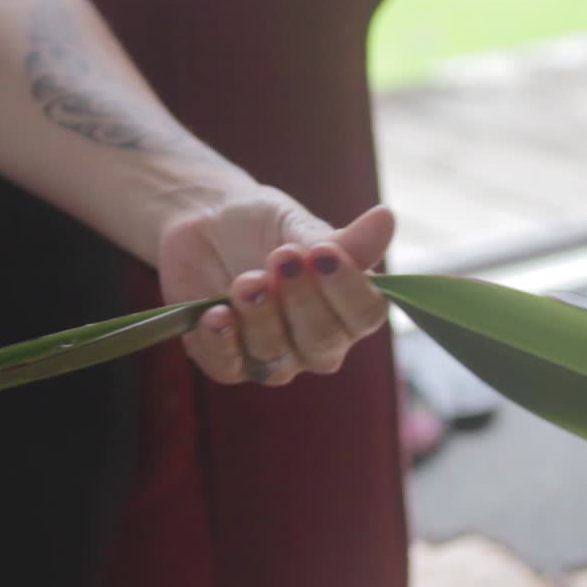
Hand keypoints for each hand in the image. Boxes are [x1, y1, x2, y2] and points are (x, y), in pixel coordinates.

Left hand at [157, 186, 394, 385]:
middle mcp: (314, 341)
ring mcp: (271, 356)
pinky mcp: (225, 360)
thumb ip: (341, 238)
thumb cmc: (259, 225)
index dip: (347, 288)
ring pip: (277, 359)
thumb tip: (387, 218)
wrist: (200, 220)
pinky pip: (228, 367)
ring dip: (260, 316)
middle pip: (323, 343)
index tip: (322, 252)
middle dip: (302, 301)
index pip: (365, 315)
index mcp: (345, 306)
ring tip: (245, 280)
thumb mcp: (298, 225)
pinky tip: (217, 313)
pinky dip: (222, 341)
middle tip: (281, 258)